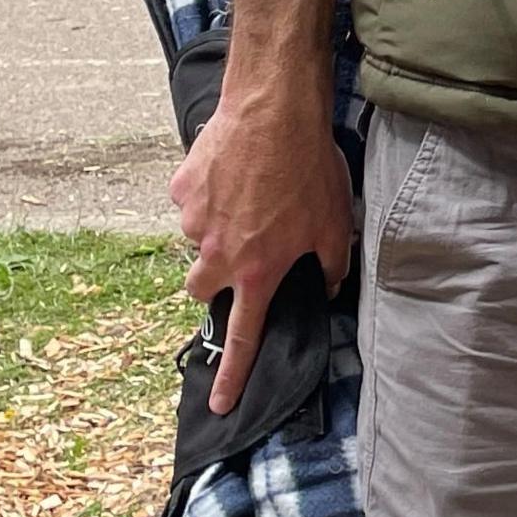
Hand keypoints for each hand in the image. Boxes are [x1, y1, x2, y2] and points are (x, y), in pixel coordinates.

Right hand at [168, 92, 354, 414]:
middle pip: (201, 289)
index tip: (220, 403)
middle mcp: (217, 254)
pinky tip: (235, 171)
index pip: (242, 338)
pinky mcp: (180, 189)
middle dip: (215, 281)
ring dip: (216, 231)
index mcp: (257, 271)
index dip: (232, 375)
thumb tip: (325, 286)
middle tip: (240, 255)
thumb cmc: (309, 169)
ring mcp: (192, 222)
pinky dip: (209, 194)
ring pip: (195, 242)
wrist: (273, 112)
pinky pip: (191, 202)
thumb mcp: (336, 224)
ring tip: (249, 197)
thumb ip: (330, 266)